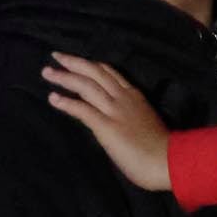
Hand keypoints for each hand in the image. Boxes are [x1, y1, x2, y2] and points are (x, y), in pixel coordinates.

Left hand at [42, 54, 172, 188]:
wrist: (168, 160)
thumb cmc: (160, 149)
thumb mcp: (144, 122)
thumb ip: (130, 115)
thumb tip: (116, 119)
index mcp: (134, 96)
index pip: (110, 72)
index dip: (91, 65)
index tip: (77, 60)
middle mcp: (122, 98)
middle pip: (94, 72)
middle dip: (74, 62)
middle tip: (56, 56)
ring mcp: (114, 111)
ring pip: (86, 86)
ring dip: (64, 78)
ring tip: (47, 72)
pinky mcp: (106, 126)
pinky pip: (83, 110)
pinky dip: (66, 102)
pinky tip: (53, 98)